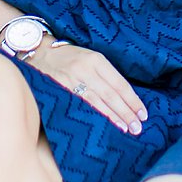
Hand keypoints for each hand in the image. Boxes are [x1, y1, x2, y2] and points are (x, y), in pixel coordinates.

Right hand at [24, 42, 146, 134]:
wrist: (38, 51)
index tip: (143, 114)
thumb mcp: (89, 58)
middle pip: (111, 94)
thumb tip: (126, 99)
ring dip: (113, 117)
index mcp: (96, 59)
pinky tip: (103, 125)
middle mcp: (85, 68)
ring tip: (126, 129)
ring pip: (97, 101)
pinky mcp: (59, 88)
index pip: (119, 83)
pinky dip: (94, 115)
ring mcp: (71, 79)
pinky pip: (80, 104)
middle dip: (126, 112)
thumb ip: (105, 74)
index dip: (133, 100)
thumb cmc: (68, 57)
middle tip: (138, 128)